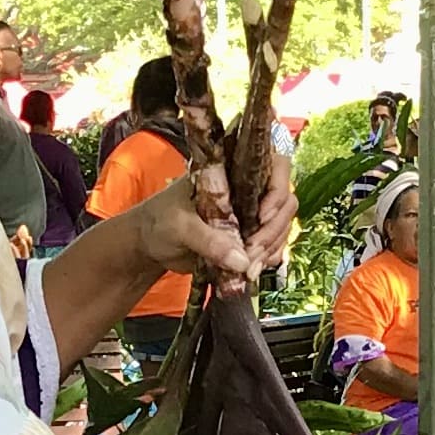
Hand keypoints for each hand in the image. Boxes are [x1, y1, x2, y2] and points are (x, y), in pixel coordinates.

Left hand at [140, 157, 287, 292]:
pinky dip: (267, 258)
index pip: (274, 165)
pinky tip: (252, 269)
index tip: (262, 217)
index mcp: (231, 170)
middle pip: (285, 200)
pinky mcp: (248, 236)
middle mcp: (247, 187)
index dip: (278, 189)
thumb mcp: (180, 226)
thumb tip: (243, 261)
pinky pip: (273, 244)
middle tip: (252, 252)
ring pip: (281, 225)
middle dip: (273, 229)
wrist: (150, 245)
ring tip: (249, 268)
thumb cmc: (159, 221)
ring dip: (271, 247)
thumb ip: (209, 241)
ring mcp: (250, 212)